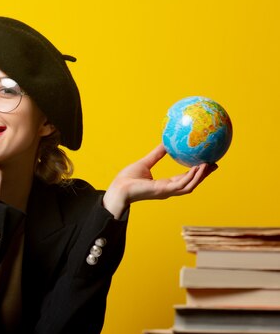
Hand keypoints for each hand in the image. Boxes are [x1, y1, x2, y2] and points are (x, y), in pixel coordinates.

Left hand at [103, 144, 217, 218]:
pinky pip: (181, 184)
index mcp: (164, 184)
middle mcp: (168, 189)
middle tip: (215, 164)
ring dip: (200, 176)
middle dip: (203, 175)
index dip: (196, 173)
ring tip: (209, 164)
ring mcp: (167, 191)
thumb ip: (156, 155)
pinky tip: (197, 168)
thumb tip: (165, 142)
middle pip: (191, 183)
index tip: (205, 163)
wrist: (118, 189)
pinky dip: (191, 177)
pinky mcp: (163, 191)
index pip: (184, 179)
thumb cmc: (127, 179)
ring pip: (190, 185)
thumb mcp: (145, 163)